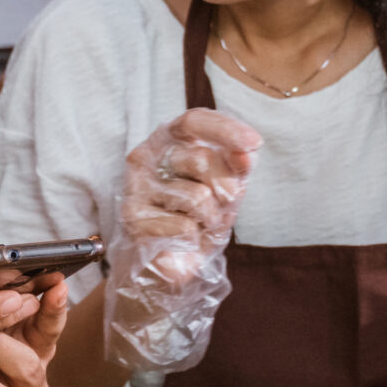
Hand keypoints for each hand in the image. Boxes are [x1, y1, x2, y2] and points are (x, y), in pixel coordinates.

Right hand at [104, 109, 262, 371]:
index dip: (225, 129)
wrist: (165, 265)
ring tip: (196, 225)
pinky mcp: (132, 220)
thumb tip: (248, 153)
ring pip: (197, 197)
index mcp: (166, 142)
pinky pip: (185, 227)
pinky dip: (193, 239)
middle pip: (201, 159)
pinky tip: (180, 241)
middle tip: (217, 207)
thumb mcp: (224, 190)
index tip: (253, 144)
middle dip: (224, 189)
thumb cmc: (194, 219)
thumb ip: (235, 168)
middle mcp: (145, 158)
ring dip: (209, 219)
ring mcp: (135, 189)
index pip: (193, 121)